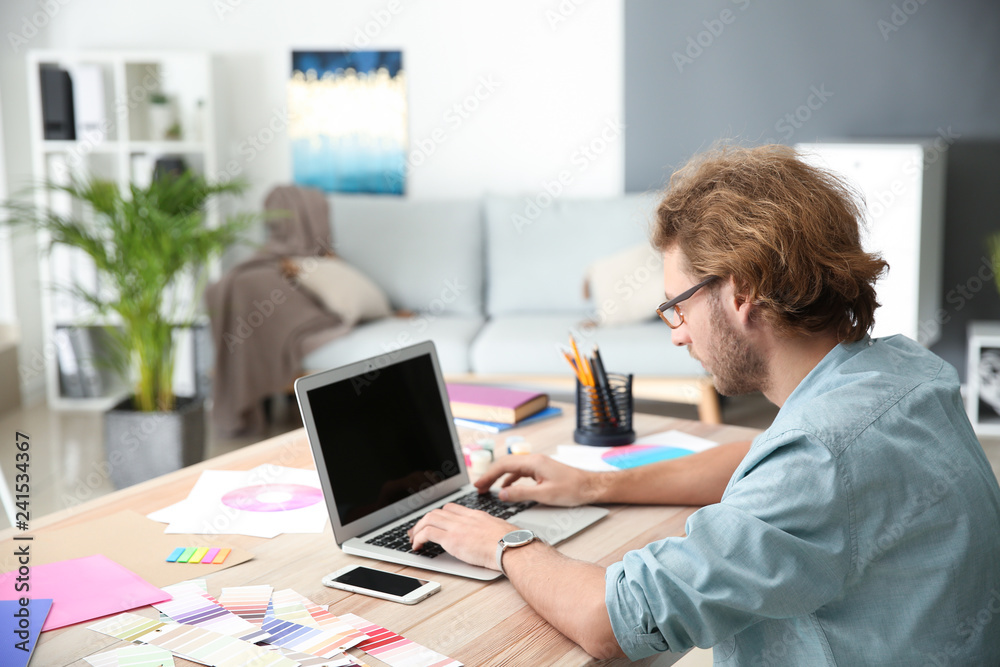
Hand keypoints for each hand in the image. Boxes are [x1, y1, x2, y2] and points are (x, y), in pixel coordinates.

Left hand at [408, 503, 513, 569]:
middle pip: (438, 511)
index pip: (452, 508)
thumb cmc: (512, 544)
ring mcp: (458, 527)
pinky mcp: (452, 539)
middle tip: (418, 531)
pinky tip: (417, 546)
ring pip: (430, 518)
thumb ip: (491, 532)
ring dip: (418, 528)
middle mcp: (465, 518)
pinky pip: (428, 533)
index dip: (440, 515)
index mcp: (477, 516)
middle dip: (425, 520)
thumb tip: (492, 541)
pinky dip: (419, 538)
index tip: (435, 523)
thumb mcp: (500, 532)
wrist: (513, 547)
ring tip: (414, 539)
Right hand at [474, 454, 600, 505]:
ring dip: (499, 477)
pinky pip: (520, 472)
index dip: (488, 475)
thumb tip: (502, 494)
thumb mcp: (544, 494)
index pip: (503, 465)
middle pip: (505, 464)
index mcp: (533, 462)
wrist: (590, 486)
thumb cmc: (572, 489)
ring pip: (512, 468)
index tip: (478, 485)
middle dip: (490, 475)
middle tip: (479, 487)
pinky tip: (508, 489)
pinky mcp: (541, 470)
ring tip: (489, 489)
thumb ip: (521, 494)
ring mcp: (538, 464)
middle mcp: (534, 460)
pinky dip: (510, 479)